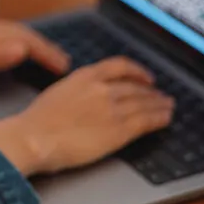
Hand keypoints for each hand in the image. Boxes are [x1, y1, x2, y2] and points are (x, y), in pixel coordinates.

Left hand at [0, 17, 70, 87]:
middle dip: (41, 45)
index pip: (24, 39)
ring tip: (40, 55)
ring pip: (6, 30)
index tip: (63, 65)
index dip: (45, 52)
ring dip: (26, 42)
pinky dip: (9, 40)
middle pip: (18, 32)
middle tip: (59, 61)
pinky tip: (6, 46)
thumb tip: (22, 48)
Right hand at [0, 57, 175, 175]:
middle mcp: (101, 88)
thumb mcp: (58, 93)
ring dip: (160, 105)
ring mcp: (112, 108)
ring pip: (145, 103)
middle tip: (161, 96)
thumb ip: (78, 91)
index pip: (120, 66)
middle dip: (152, 92)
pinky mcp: (118, 130)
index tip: (145, 77)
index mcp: (84, 76)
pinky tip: (165, 119)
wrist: (35, 138)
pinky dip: (159, 119)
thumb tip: (87, 98)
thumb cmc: (37, 121)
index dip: (138, 71)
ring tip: (168, 107)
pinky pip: (146, 121)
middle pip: (136, 86)